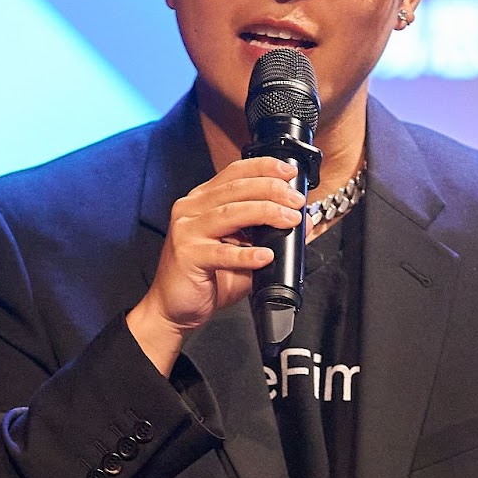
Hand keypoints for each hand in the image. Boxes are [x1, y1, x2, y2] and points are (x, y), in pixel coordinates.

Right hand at [127, 157, 304, 374]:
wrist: (173, 308)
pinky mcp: (187, 255)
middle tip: (296, 201)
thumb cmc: (207, 278)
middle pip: (235, 189)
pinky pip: (221, 252)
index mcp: (202, 200)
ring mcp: (186, 231)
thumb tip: (304, 223)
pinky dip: (246, 254)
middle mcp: (191, 209)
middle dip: (270, 190)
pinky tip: (265, 256)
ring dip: (264, 213)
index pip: (234, 173)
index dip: (263, 168)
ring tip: (289, 220)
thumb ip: (269, 235)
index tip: (288, 173)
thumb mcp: (243, 251)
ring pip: (230, 213)